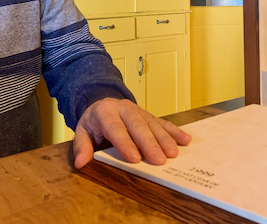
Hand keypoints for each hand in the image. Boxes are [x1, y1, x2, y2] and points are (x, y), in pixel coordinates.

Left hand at [72, 98, 191, 168]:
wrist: (102, 102)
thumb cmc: (93, 122)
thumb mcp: (82, 132)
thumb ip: (82, 146)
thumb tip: (81, 163)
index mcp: (106, 112)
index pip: (116, 128)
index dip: (125, 143)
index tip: (135, 158)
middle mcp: (124, 108)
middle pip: (138, 126)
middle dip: (149, 143)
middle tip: (159, 160)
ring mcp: (139, 111)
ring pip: (152, 124)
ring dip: (164, 139)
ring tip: (173, 153)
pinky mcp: (149, 115)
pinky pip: (163, 123)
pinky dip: (174, 131)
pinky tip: (185, 140)